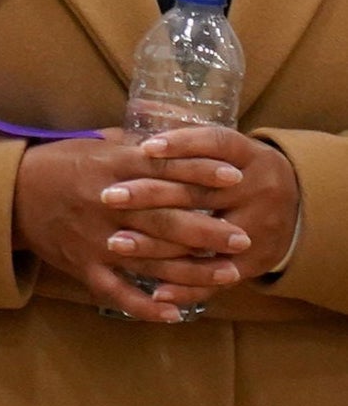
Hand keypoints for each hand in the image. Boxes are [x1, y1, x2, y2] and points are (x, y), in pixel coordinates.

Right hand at [12, 129, 285, 322]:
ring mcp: (95, 240)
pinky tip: (173, 313)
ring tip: (227, 274)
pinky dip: (144, 305)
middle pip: (164, 221)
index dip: (199, 172)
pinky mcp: (83, 266)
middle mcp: (105, 206)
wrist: (8, 195)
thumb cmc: (54, 165)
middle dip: (206, 230)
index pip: (162, 169)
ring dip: (190, 270)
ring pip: (150, 260)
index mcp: (109, 170)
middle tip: (242, 238)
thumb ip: (132, 143)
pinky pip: (116, 291)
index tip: (234, 176)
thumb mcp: (90, 145)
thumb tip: (171, 130)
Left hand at [102, 127, 298, 284]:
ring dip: (156, 242)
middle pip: (199, 192)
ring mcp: (259, 227)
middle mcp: (258, 188)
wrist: (297, 207)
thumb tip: (139, 115)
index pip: (215, 143)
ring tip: (114, 242)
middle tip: (107, 195)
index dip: (181, 144)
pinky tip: (154, 291)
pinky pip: (218, 277)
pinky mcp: (255, 261)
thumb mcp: (224, 149)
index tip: (142, 148)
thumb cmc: (239, 172)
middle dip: (149, 194)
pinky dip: (187, 286)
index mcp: (248, 156)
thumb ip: (187, 138)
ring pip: (203, 237)